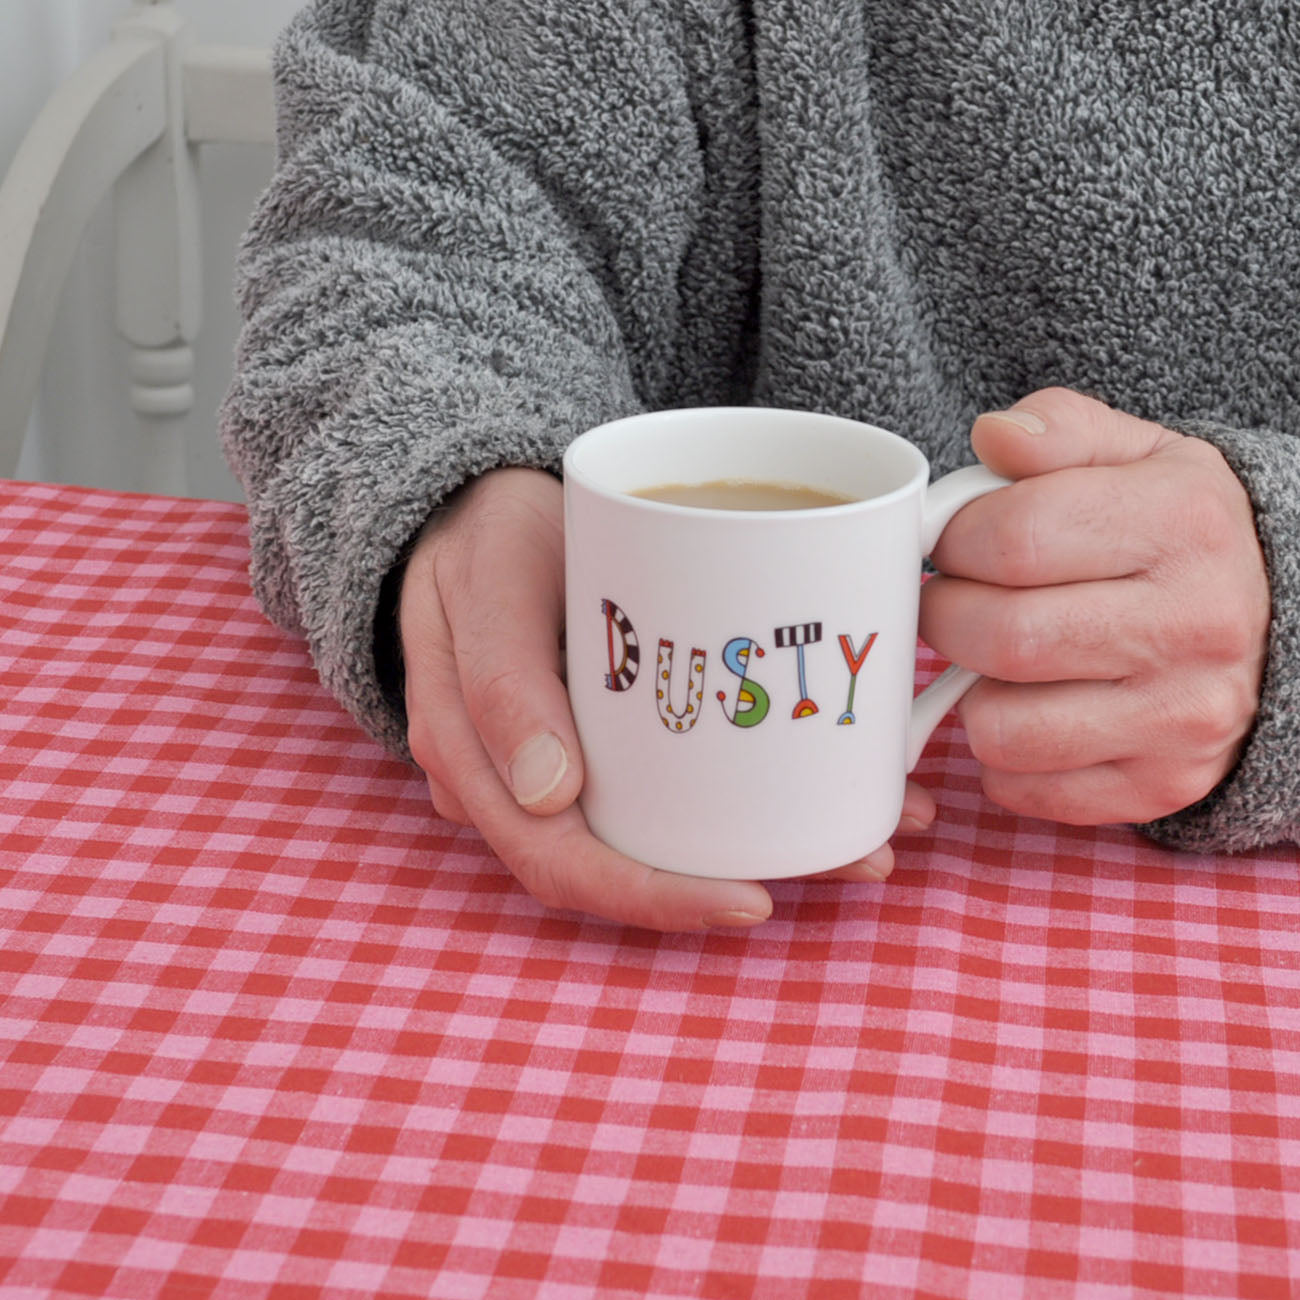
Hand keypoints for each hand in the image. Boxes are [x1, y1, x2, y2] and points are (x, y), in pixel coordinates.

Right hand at [399, 467, 933, 929]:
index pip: (565, 864)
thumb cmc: (485, 540)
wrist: (484, 513)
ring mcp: (568, 767)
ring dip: (767, 843)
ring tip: (872, 833)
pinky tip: (828, 782)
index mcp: (478, 767)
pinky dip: (753, 794)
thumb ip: (503, 679)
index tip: (754, 897)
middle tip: (858, 859)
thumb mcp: (490, 583)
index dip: (657, 898)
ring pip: (662, 835)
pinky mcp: (611, 740)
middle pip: (631, 865)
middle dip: (744, 878)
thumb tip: (548, 794)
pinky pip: (674, 785)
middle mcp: (521, 788)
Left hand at [919, 387, 1269, 825]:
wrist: (1274, 623)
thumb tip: (993, 435)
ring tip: (993, 660)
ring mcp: (1182, 717)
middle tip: (952, 601)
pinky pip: (1024, 788)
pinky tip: (1029, 709)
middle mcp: (1194, 626)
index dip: (953, 541)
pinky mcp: (1161, 784)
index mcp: (1182, 524)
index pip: (1015, 537)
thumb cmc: (1174, 534)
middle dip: (945, 618)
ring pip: (1001, 728)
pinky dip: (1001, 755)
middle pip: (1002, 637)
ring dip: (968, 695)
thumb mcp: (1136, 457)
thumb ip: (1059, 431)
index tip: (949, 542)